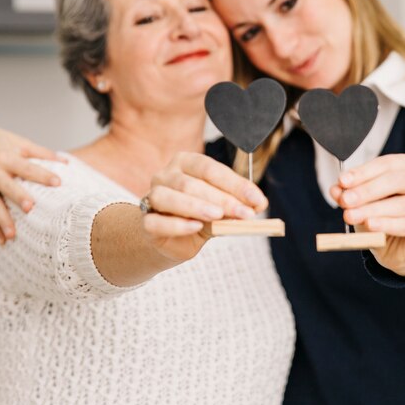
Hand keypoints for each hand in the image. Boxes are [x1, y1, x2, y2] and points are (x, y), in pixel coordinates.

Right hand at [0, 120, 64, 243]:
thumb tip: (66, 162)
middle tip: (30, 208)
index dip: (42, 174)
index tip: (58, 182)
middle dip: (17, 197)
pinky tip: (2, 240)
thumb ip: (40, 153)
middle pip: (7, 187)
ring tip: (13, 235)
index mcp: (6, 157)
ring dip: (2, 220)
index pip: (26, 167)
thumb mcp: (18, 142)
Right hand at [141, 152, 267, 261]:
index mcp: (186, 163)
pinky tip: (195, 227)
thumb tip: (258, 204)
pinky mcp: (145, 221)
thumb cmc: (198, 217)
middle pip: (192, 183)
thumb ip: (235, 205)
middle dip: (222, 199)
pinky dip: (177, 224)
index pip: (211, 169)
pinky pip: (156, 221)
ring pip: (170, 196)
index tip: (258, 201)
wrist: (171, 241)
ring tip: (218, 216)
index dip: (236, 185)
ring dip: (197, 206)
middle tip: (245, 213)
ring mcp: (152, 196)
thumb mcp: (220, 209)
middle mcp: (166, 175)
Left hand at [331, 153, 404, 275]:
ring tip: (351, 216)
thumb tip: (336, 189)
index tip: (342, 181)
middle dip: (368, 190)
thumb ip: (349, 193)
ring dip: (373, 210)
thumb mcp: (361, 201)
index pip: (386, 164)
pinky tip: (370, 225)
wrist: (396, 247)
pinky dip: (387, 224)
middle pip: (397, 180)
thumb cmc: (381, 215)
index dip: (363, 172)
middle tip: (346, 200)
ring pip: (402, 204)